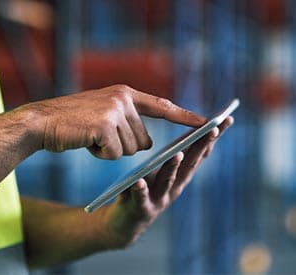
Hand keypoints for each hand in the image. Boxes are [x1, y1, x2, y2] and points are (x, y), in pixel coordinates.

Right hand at [19, 85, 205, 158]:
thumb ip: (126, 121)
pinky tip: (86, 142)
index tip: (205, 122)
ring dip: (110, 150)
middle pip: (143, 140)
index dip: (183, 116)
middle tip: (99, 135)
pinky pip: (115, 154)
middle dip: (124, 146)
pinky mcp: (105, 125)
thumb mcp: (102, 114)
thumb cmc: (71, 122)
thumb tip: (147, 145)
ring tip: (90, 136)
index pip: (161, 106)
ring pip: (129, 149)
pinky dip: (101, 154)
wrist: (41, 122)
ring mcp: (114, 110)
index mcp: (125, 93)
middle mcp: (123, 98)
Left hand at [100, 117, 233, 247]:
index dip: (212, 137)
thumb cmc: (144, 188)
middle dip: (202, 146)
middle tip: (212, 129)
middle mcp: (174, 186)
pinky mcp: (141, 208)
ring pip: (167, 181)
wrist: (126, 222)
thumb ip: (173, 152)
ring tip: (178, 153)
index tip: (226, 119)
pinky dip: (141, 190)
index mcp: (180, 174)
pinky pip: (140, 198)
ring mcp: (159, 199)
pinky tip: (140, 181)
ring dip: (173, 167)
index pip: (199, 153)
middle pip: (190, 164)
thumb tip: (188, 123)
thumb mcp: (160, 169)